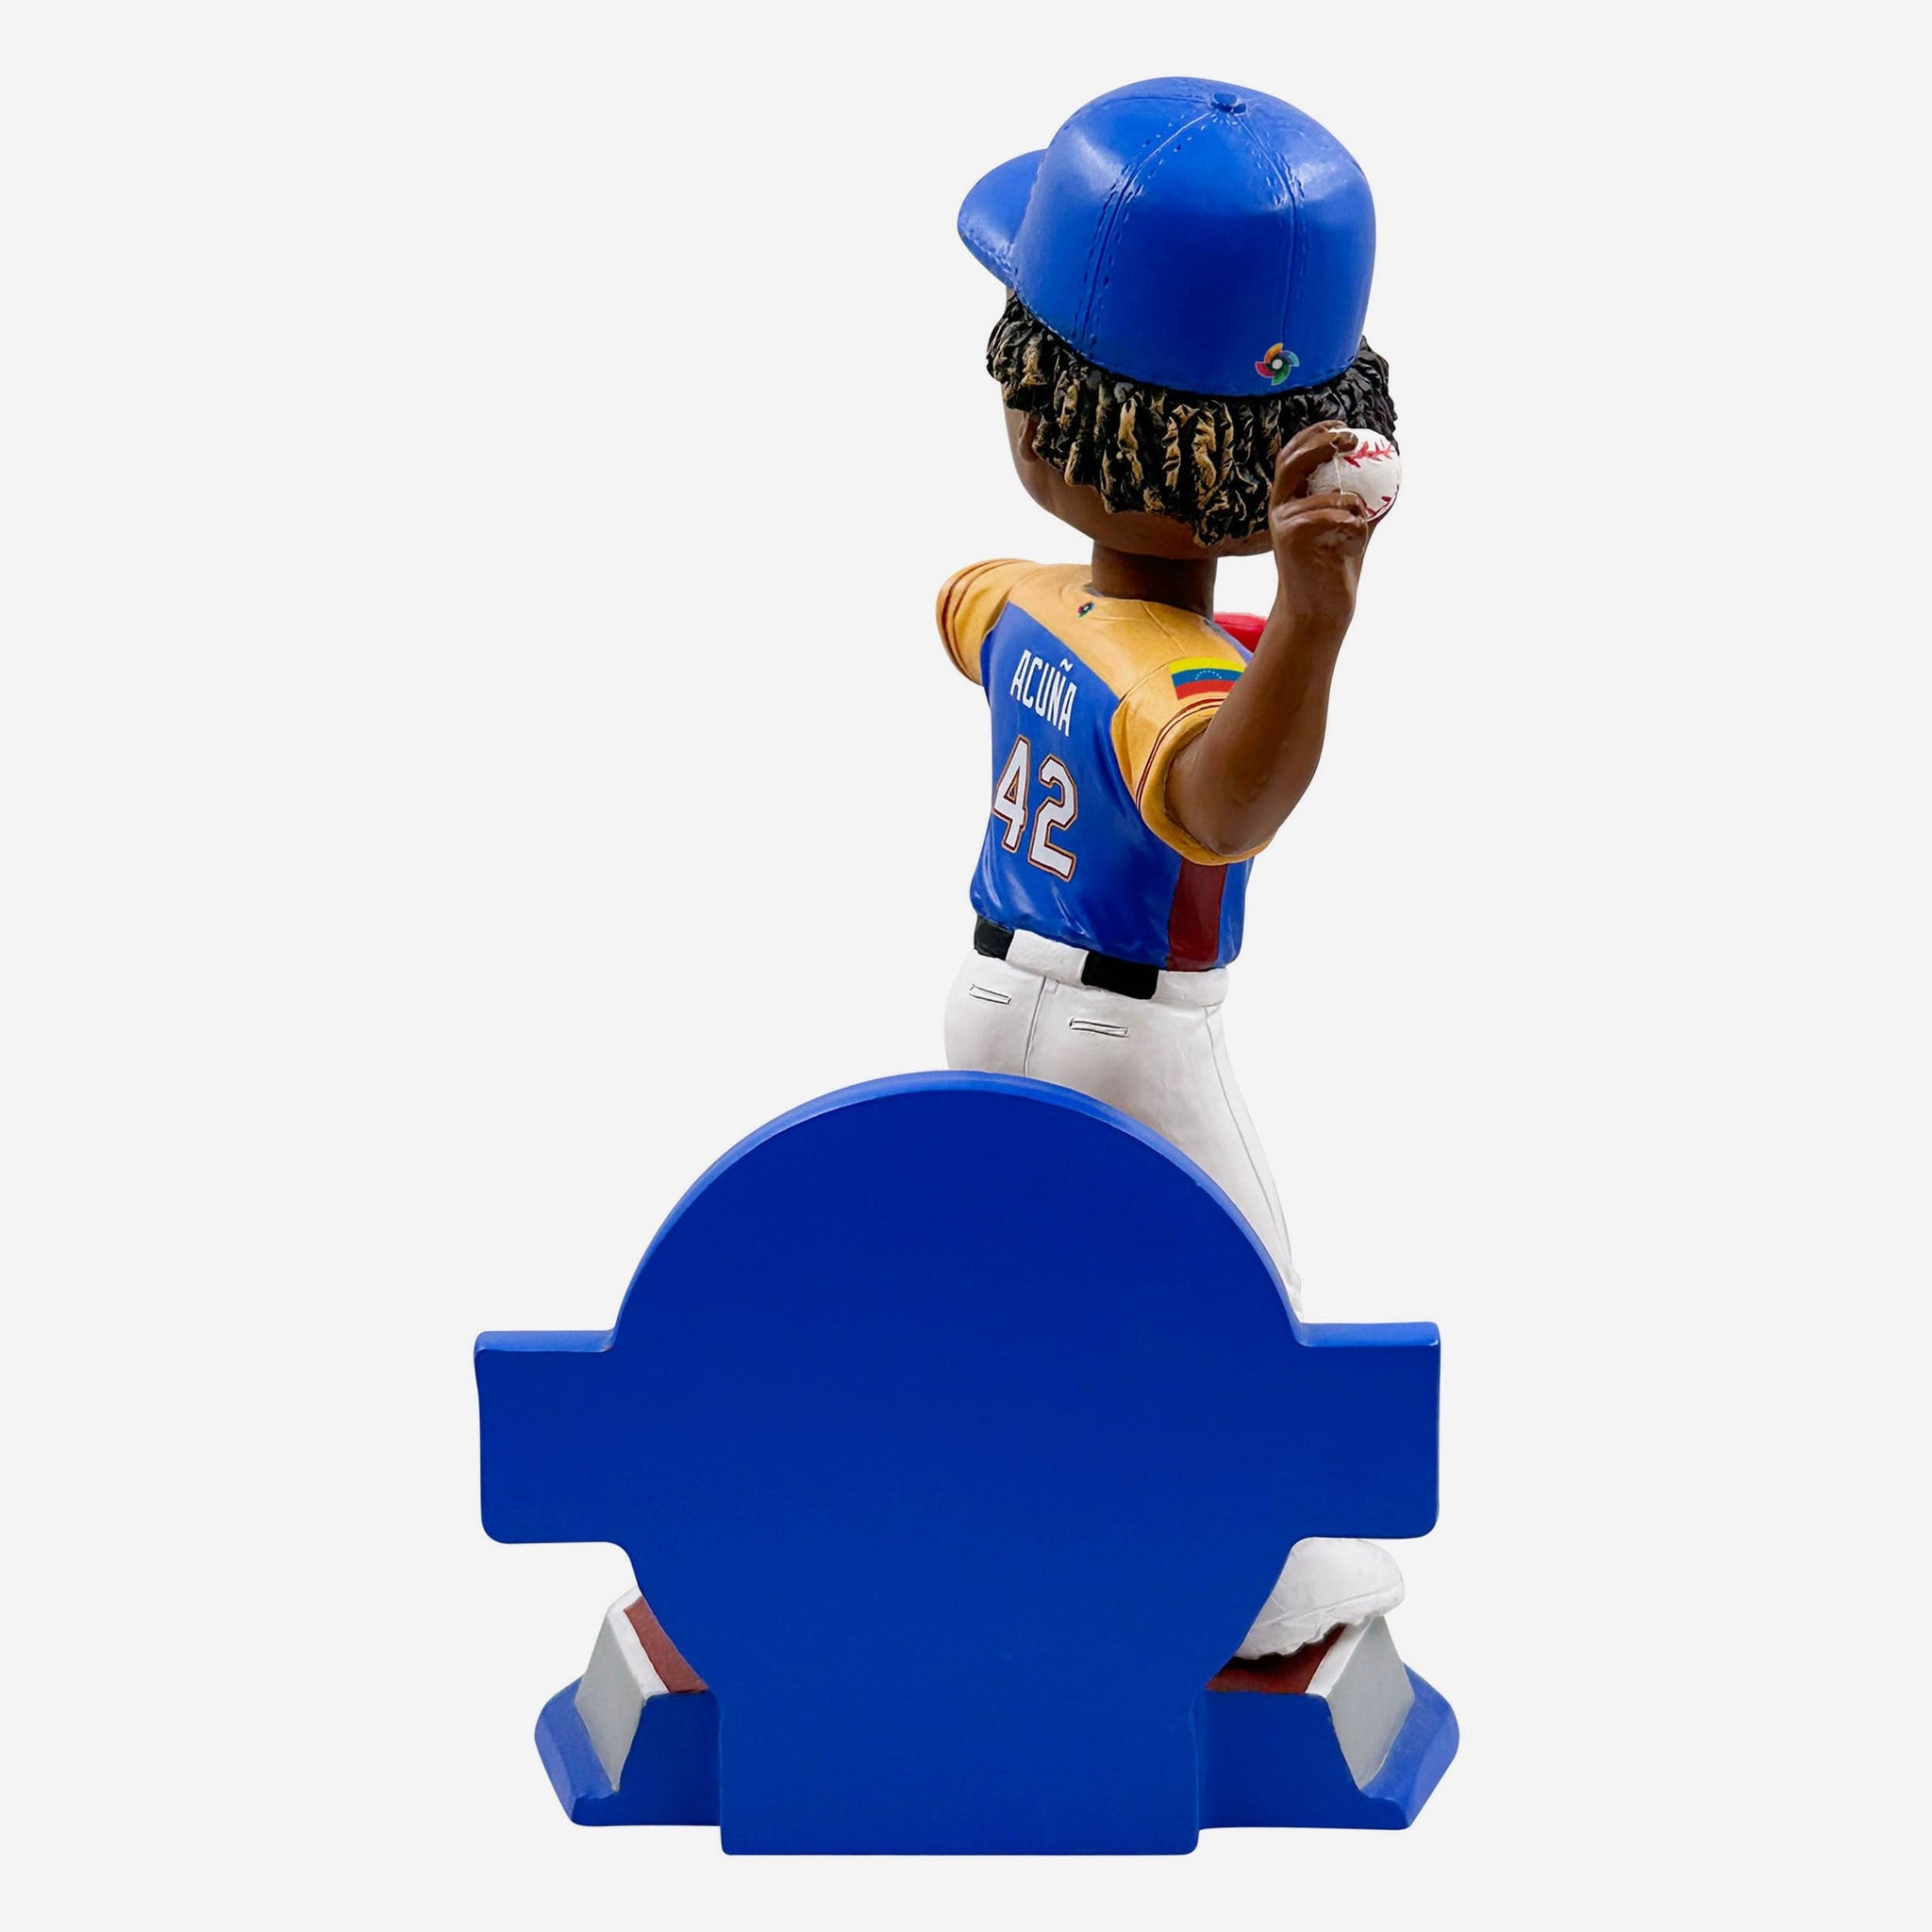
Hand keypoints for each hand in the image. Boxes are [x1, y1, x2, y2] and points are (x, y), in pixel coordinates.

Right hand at [1268, 421, 1375, 636]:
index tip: (1344, 425)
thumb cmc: (1336, 566)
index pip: (1294, 454)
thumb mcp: (1352, 524)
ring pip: (1321, 495)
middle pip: (1292, 461)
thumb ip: (1364, 498)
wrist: (1320, 607)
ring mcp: (1282, 524)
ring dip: (1351, 501)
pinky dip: (1350, 524)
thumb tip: (1393, 469)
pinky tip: (1355, 539)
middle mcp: (1280, 508)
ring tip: (1361, 519)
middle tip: (1350, 439)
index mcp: (1291, 498)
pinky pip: (1327, 518)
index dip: (1315, 433)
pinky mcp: (1289, 540)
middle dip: (1320, 443)